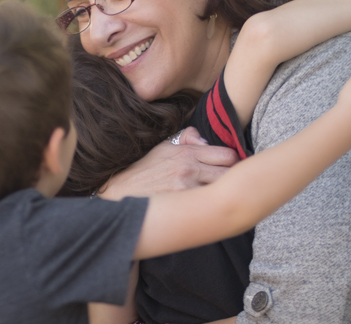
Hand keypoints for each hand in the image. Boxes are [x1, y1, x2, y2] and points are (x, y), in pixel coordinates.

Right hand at [98, 127, 239, 199]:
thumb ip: (185, 141)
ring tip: (221, 200)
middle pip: (230, 174)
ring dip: (223, 196)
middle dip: (232, 181)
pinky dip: (211, 209)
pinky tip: (208, 212)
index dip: (232, 164)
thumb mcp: (161, 149)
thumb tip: (201, 137)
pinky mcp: (181, 205)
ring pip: (222, 191)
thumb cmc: (141, 172)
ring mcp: (186, 187)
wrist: (118, 193)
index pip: (227, 155)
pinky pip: (208, 207)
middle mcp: (188, 168)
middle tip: (230, 187)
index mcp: (186, 152)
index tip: (230, 171)